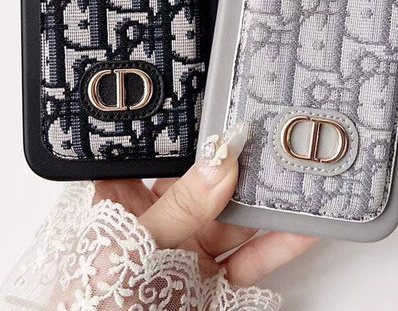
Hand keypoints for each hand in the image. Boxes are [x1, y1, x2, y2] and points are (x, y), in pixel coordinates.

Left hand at [94, 122, 316, 285]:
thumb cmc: (97, 298)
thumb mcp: (134, 243)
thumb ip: (179, 206)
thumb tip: (220, 162)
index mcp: (126, 198)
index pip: (159, 151)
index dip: (190, 128)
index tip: (225, 106)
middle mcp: (162, 217)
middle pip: (208, 180)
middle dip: (241, 162)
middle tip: (271, 138)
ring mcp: (190, 247)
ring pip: (236, 216)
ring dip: (267, 201)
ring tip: (295, 177)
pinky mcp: (214, 278)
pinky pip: (252, 256)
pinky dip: (279, 244)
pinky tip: (300, 226)